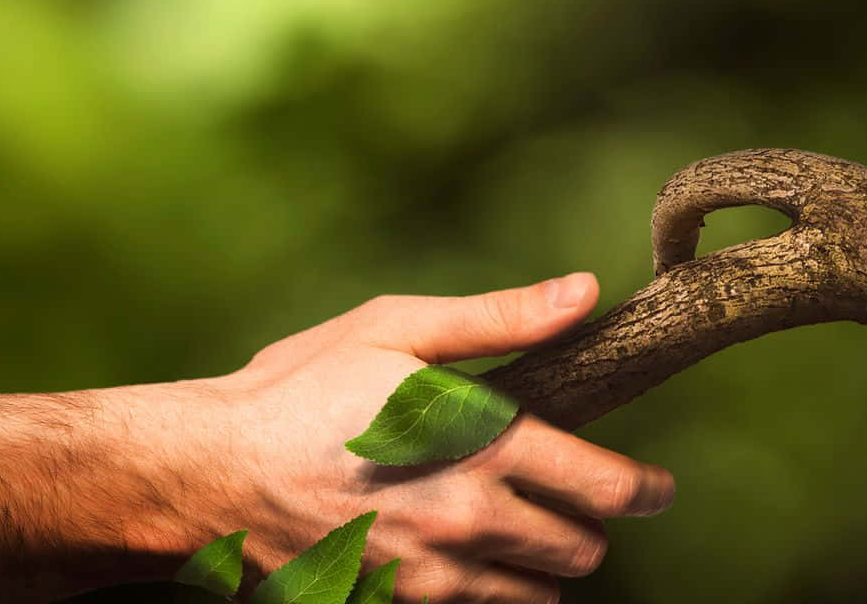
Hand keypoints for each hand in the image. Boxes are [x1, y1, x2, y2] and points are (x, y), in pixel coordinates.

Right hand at [168, 273, 676, 602]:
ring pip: (537, 594)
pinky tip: (454, 555)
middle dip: (588, 524)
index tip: (656, 488)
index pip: (608, 487)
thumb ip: (501, 320)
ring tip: (509, 530)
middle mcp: (472, 520)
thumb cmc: (301, 388)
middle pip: (582, 548)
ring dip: (539, 565)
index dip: (647, 489)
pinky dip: (486, 593)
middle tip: (565, 499)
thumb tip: (583, 293)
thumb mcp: (397, 330)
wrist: (210, 473)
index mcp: (484, 444)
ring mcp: (435, 577)